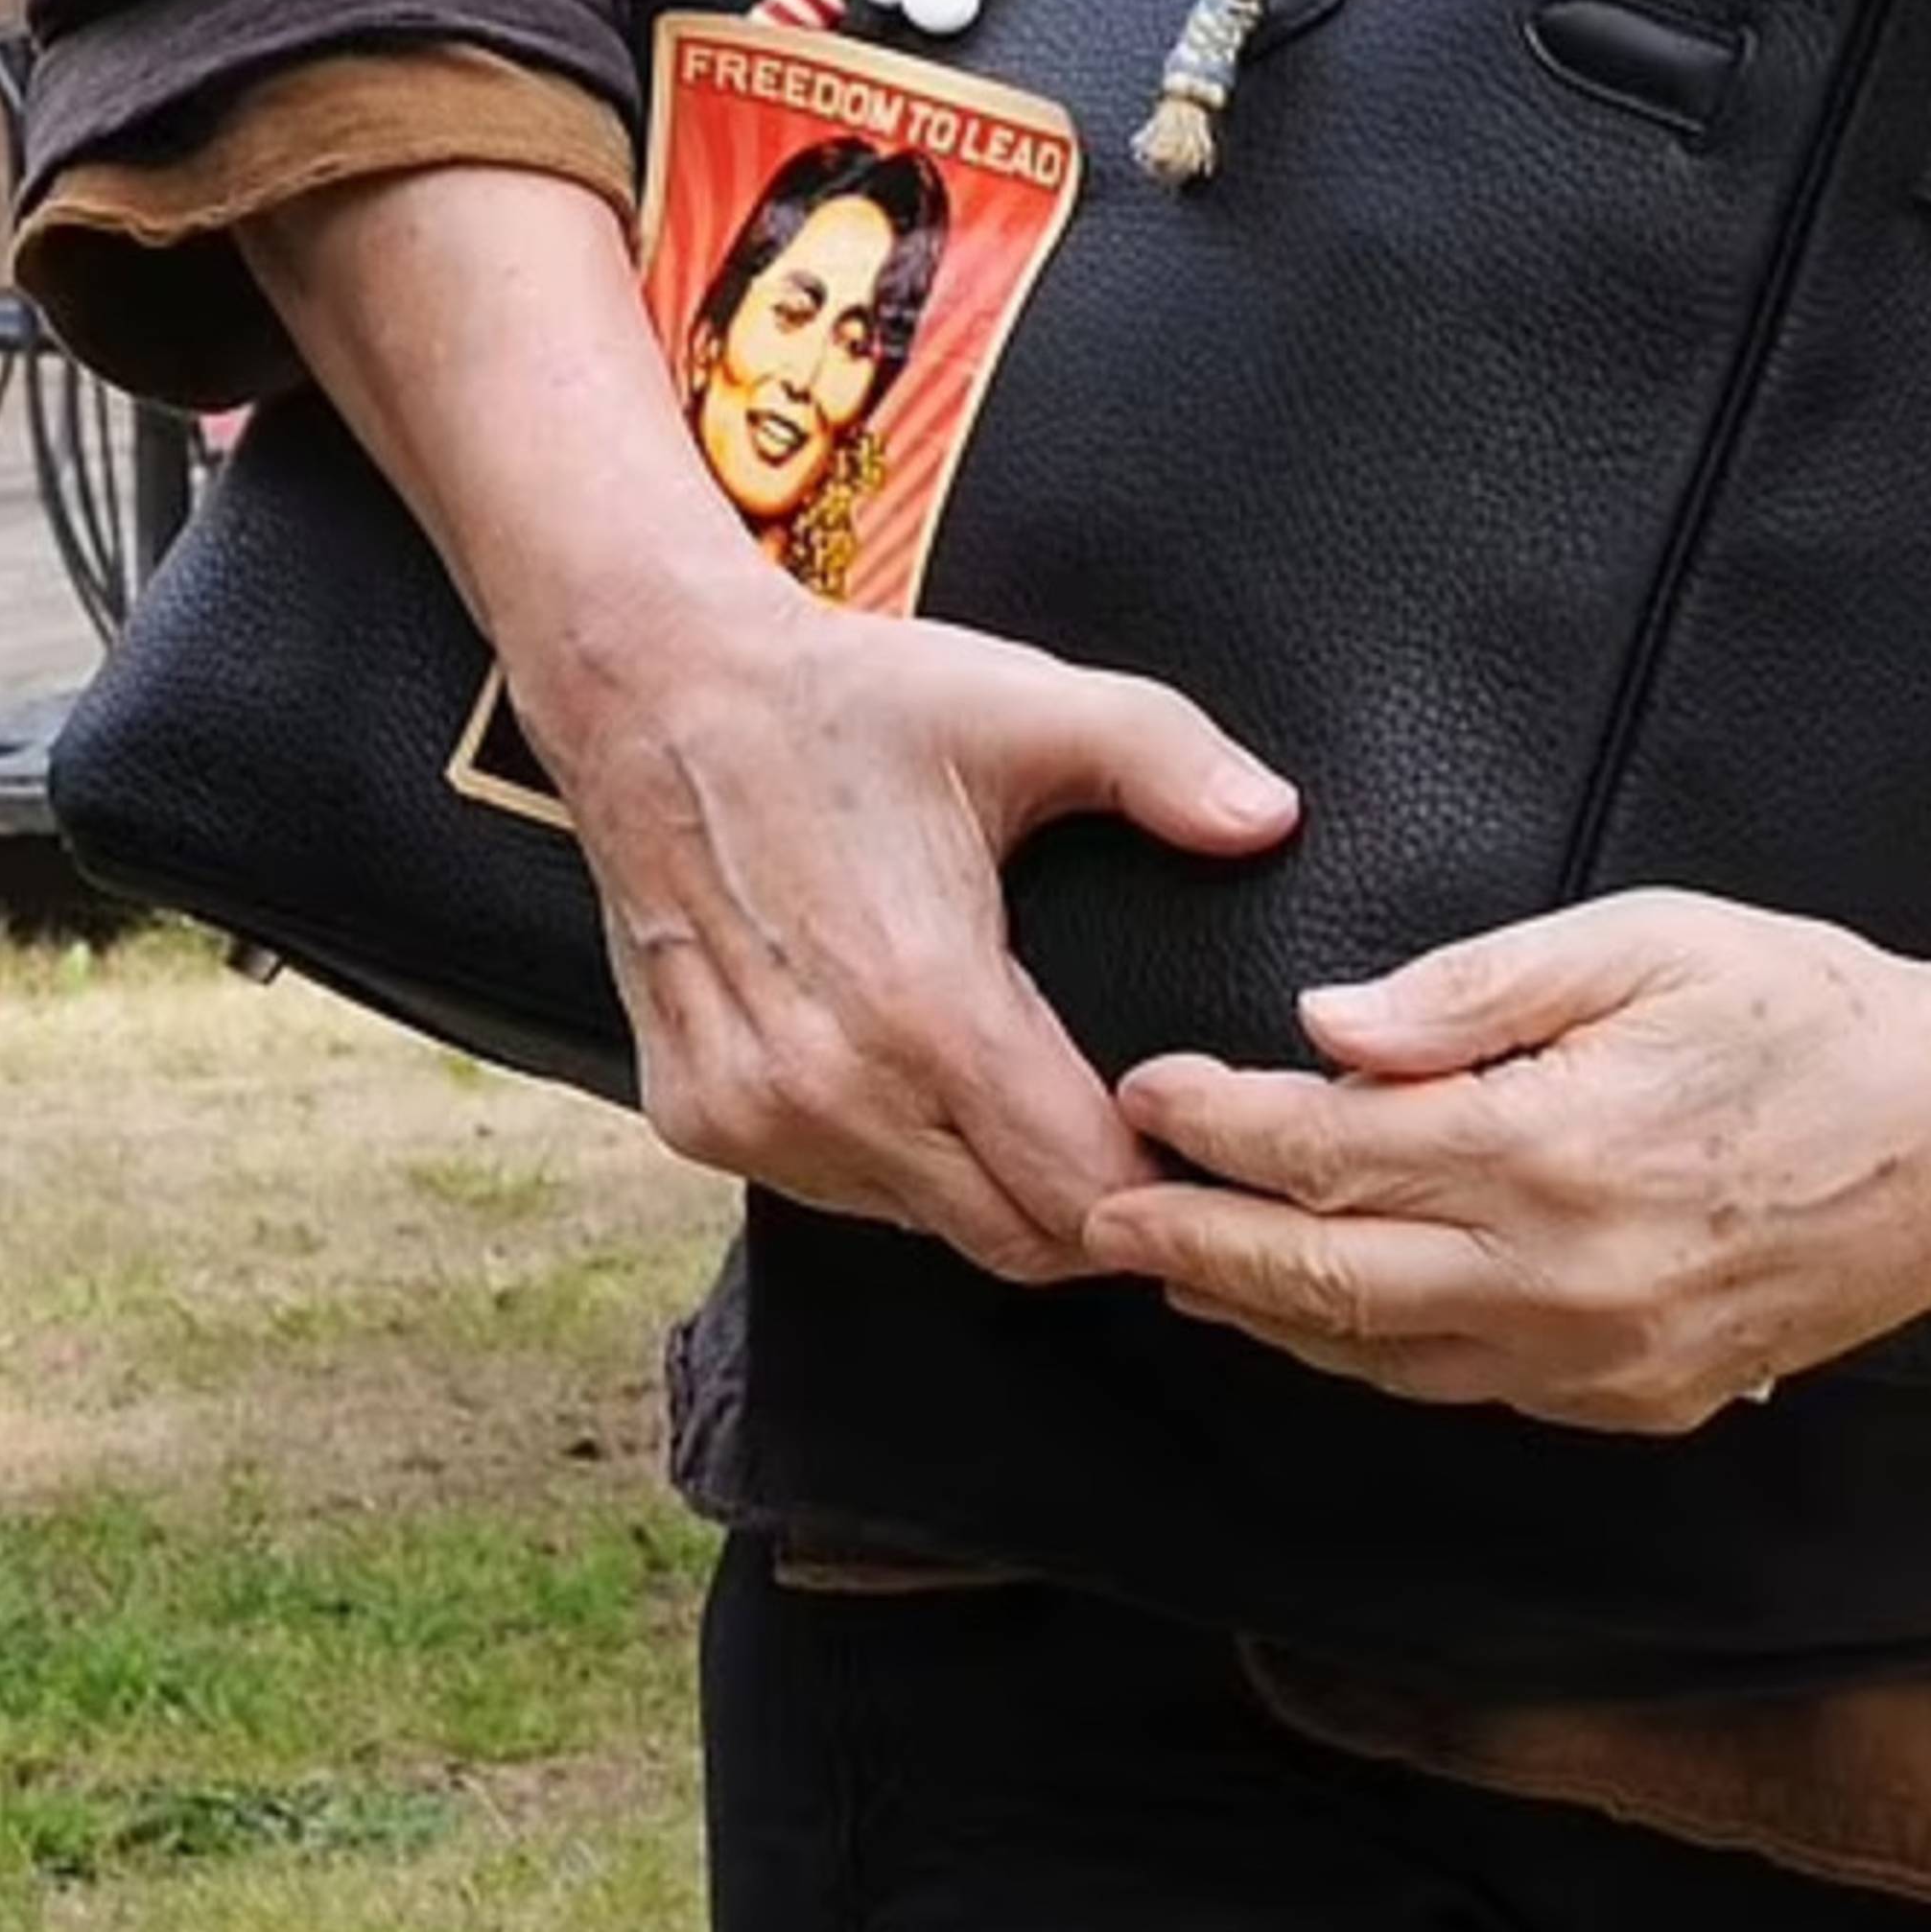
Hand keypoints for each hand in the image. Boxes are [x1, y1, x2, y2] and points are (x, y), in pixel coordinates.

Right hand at [237, 161, 1302, 1296]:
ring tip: (1054, 1121)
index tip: (1208, 1150)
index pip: (1074, 1187)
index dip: (1159, 1185)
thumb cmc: (847, 704)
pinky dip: (901, 1170)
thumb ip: (1164, 760)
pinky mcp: (696, 1120)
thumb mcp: (1024, 703)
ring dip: (996, 1196)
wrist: (658, 692)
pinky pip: (837, 1193)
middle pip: (1010, 1239)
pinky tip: (936, 1093)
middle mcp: (827, 1089)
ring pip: (923, 1225)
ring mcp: (750, 1117)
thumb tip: (1272, 819)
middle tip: (1155, 1153)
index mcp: (922, 1002)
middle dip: (1095, 1214)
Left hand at [1082, 889, 1930, 1434]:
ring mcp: (1601, 1360)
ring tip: (1180, 1263)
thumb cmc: (1814, 1010)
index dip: (1221, 1125)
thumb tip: (1332, 1027)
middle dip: (1198, 1243)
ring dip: (1268, 1310)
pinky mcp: (1638, 1399)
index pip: (1331, 1150)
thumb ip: (1479, 986)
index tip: (1144, 1089)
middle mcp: (1562, 1282)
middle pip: (1325, 1280)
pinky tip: (1328, 1312)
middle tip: (1096, 1209)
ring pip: (1383, 1355)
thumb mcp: (1650, 942)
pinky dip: (1372, 1351)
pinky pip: (1466, 1385)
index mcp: (1553, 1151)